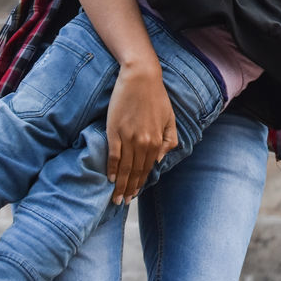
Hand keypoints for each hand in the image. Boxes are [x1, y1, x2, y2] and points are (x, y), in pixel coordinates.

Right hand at [105, 62, 176, 204]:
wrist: (141, 78)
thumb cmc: (156, 96)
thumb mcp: (170, 119)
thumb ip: (169, 140)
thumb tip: (159, 160)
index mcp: (157, 141)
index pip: (147, 169)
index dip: (140, 184)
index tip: (135, 195)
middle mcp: (144, 142)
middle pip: (135, 172)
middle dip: (129, 189)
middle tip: (123, 203)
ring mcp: (128, 138)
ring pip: (124, 168)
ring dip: (120, 185)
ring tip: (116, 198)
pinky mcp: (115, 131)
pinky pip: (113, 156)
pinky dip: (111, 169)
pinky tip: (110, 179)